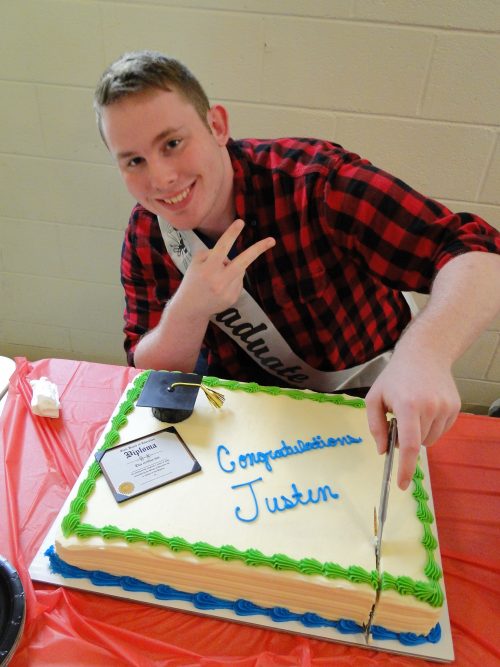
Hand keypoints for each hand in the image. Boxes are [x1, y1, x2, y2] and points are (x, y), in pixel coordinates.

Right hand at [176, 219, 275, 317]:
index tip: (240, 222)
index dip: (231, 234)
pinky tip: (220, 288)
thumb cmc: (193, 280)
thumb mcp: (195, 263)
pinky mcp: (233, 298)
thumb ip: (211, 254)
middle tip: (272, 240)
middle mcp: (219, 280)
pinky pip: (238, 281)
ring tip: (216, 279)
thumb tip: (230, 256)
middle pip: (243, 261)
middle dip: (258, 249)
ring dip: (232, 268)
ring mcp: (228, 291)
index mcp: (208, 268)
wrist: (191, 308)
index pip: (221, 247)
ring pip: (239, 270)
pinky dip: (232, 280)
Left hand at [365, 349, 460, 490]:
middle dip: (406, 440)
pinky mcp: (455, 408)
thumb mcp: (374, 397)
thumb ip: (375, 426)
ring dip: (419, 434)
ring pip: (430, 439)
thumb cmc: (395, 376)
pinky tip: (425, 409)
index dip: (405, 468)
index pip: (408, 445)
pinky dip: (430, 427)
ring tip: (413, 410)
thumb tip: (383, 451)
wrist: (424, 354)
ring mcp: (446, 408)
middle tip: (399, 420)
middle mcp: (430, 407)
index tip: (401, 484)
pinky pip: (441, 431)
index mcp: (407, 405)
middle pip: (418, 444)